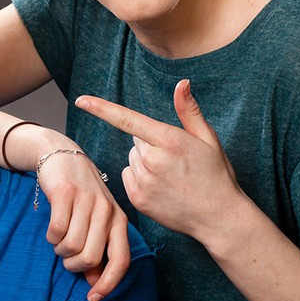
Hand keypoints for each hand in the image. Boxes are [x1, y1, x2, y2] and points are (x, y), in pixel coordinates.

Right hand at [36, 148, 130, 300]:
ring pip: (72, 246)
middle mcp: (107, 210)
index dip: (108, 284)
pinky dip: (51, 236)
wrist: (61, 155)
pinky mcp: (66, 193)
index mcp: (119, 220)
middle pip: (91, 258)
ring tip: (58, 241)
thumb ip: (97, 248)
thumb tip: (96, 282)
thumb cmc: (79, 194)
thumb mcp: (94, 220)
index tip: (93, 299)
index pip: (122, 260)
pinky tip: (52, 230)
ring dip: (60, 251)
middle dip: (74, 265)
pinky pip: (57, 230)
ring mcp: (87, 201)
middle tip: (66, 257)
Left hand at [75, 79, 246, 241]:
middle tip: (175, 159)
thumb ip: (189, 110)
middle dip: (150, 144)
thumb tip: (182, 83)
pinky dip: (140, 178)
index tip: (81, 100)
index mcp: (169, 141)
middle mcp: (152, 160)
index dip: (101, 108)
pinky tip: (161, 187)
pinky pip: (128, 176)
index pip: (127, 119)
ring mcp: (143, 181)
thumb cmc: (216, 174)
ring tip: (171, 175)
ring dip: (145, 162)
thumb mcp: (208, 138)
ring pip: (132, 159)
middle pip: (136, 140)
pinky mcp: (137, 198)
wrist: (218, 218)